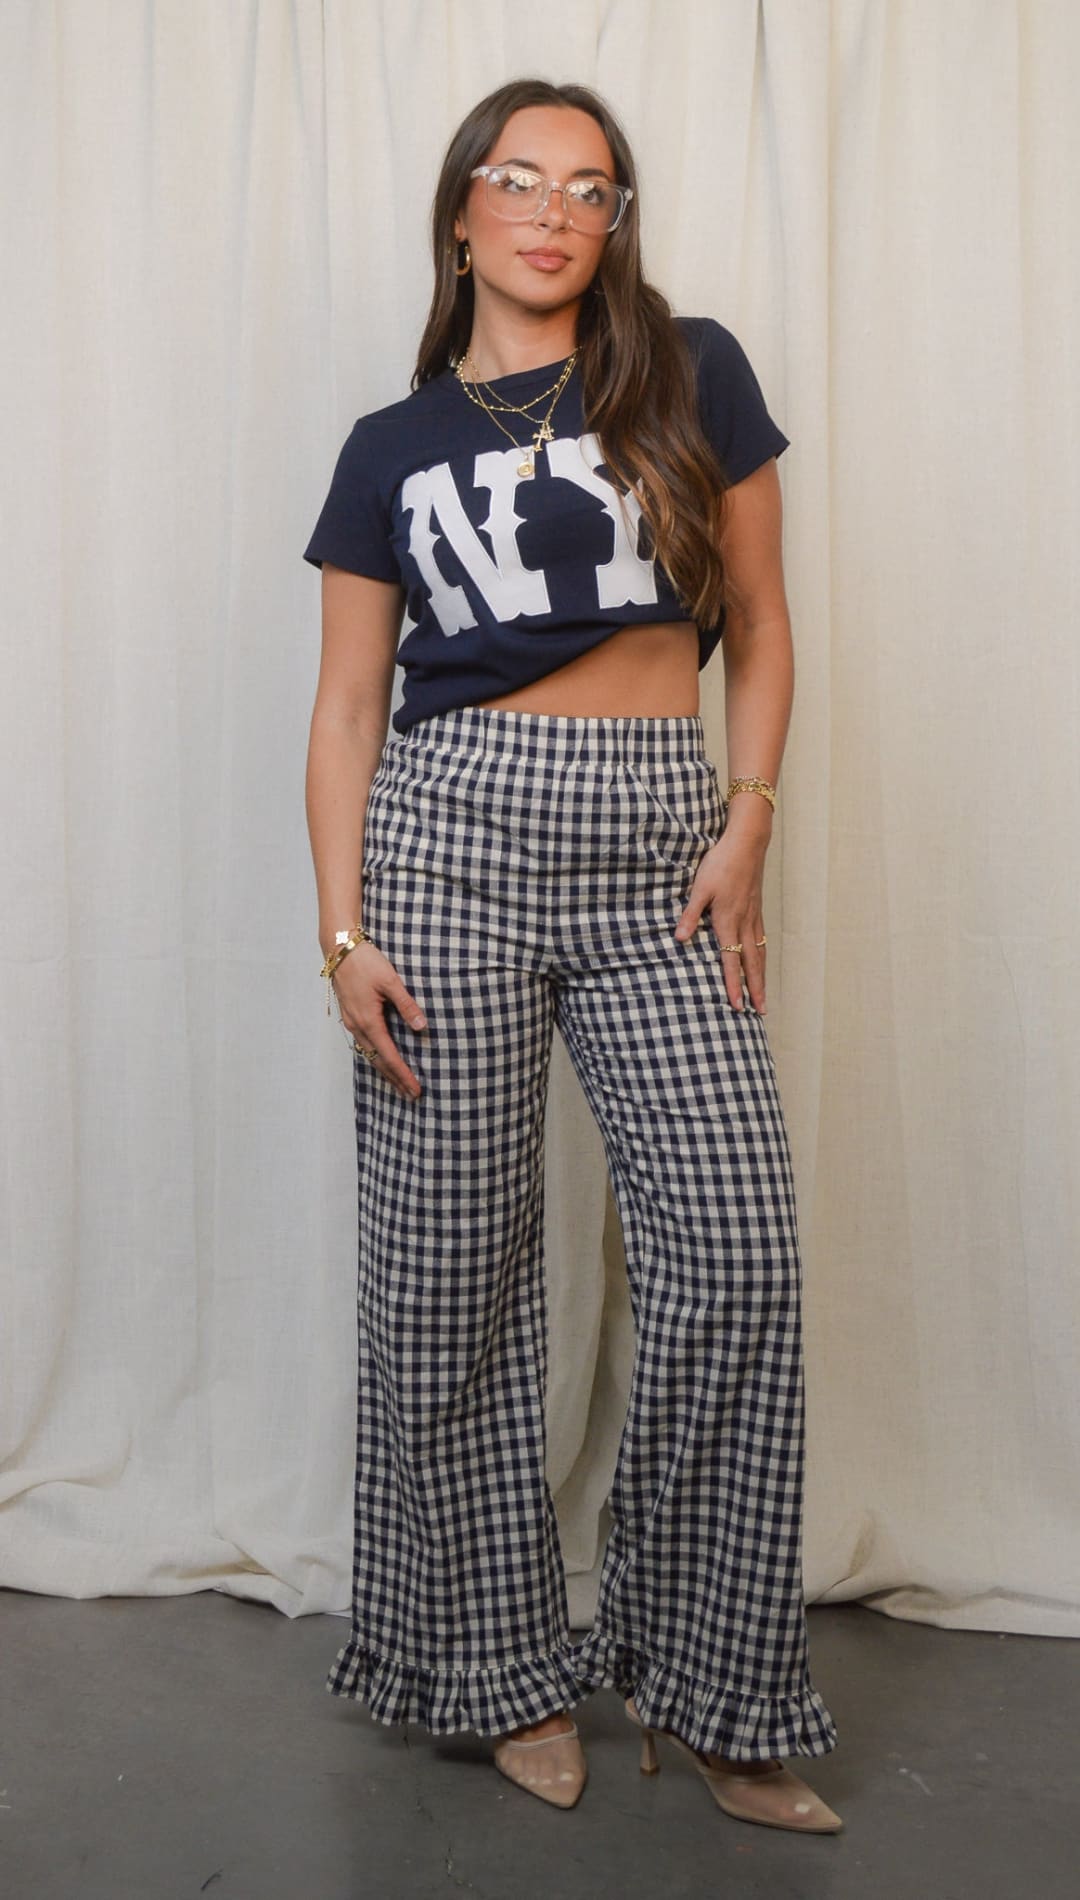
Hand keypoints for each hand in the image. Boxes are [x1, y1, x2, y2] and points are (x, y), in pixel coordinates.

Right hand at [331, 942, 426, 1098]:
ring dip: (384, 1069)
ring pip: (369, 1053)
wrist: (338, 948)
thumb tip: (421, 1027)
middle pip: (377, 1060)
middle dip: (394, 1079)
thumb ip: (406, 1004)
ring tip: (398, 1082)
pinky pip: (363, 1042)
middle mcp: (357, 1026)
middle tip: (410, 1095)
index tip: (414, 1089)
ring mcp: (351, 1021)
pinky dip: (375, 1055)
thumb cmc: (365, 962)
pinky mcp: (350, 1014)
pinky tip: (381, 1056)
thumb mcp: (390, 981)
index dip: (402, 1074)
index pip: (389, 1056)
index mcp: (368, 1020)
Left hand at [673, 828, 767, 1012]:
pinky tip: (761, 963)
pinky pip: (762, 940)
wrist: (747, 843)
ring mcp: (753, 917)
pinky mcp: (757, 909)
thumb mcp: (700, 888)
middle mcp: (744, 924)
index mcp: (728, 921)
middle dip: (755, 989)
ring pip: (759, 954)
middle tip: (760, 1011)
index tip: (737, 1005)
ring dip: (762, 977)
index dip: (733, 985)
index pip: (731, 961)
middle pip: (752, 964)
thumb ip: (691, 915)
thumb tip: (680, 939)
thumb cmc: (720, 864)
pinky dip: (763, 957)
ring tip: (764, 996)